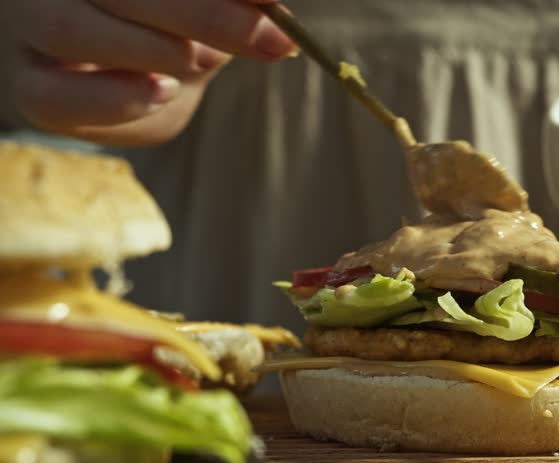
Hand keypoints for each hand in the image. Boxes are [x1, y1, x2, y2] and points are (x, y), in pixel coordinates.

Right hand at [1, 0, 296, 145]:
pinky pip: (52, 97)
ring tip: (205, 60)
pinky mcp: (32, 86)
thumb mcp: (203, 6)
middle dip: (202, 12)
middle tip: (269, 38)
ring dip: (155, 50)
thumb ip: (232, 2)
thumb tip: (272, 9)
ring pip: (67, 30)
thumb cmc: (173, 22)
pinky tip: (165, 91)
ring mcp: (28, 27)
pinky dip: (117, 99)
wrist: (137, 75)